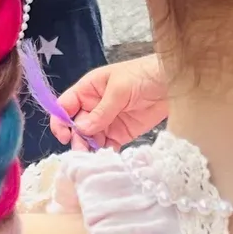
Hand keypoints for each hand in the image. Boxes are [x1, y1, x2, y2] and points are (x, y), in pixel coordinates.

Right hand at [51, 51, 167, 149]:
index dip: (60, 120)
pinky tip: (105, 158)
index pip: (65, 105)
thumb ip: (101, 111)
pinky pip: (107, 146)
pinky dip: (104, 153)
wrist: (172, 84)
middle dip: (76, 138)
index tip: (64, 134)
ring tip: (93, 156)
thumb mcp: (119, 89)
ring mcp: (107, 121)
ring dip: (89, 148)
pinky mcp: (121, 134)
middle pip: (76, 126)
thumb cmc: (143, 75)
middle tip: (83, 149)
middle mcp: (94, 106)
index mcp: (88, 90)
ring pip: (90, 138)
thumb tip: (82, 129)